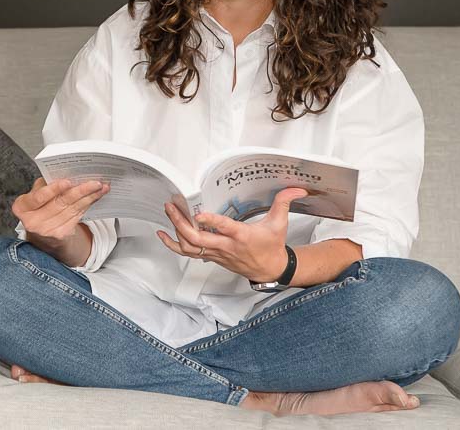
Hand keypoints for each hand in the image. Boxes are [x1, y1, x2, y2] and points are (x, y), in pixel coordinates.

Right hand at [11, 176, 110, 240]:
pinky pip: (77, 216)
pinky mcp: (60, 235)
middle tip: (95, 182)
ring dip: (89, 197)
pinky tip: (95, 197)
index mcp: (22, 207)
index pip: (39, 197)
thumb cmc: (38, 206)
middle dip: (80, 191)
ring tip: (101, 187)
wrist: (41, 231)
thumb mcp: (35, 194)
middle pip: (60, 202)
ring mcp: (47, 230)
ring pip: (72, 209)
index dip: (54, 189)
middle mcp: (32, 221)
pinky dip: (88, 204)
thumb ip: (45, 185)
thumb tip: (66, 174)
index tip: (68, 181)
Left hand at [156, 187, 309, 281]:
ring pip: (190, 247)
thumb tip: (296, 188)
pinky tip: (163, 235)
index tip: (199, 213)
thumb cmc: (272, 247)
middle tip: (171, 206)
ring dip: (176, 231)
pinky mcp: (211, 257)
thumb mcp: (280, 224)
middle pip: (198, 239)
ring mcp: (216, 253)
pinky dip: (173, 245)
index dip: (211, 222)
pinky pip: (188, 253)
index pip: (225, 228)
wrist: (269, 270)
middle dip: (181, 223)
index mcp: (242, 236)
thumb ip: (283, 203)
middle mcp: (226, 246)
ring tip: (168, 213)